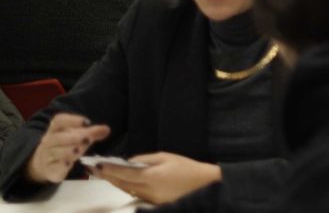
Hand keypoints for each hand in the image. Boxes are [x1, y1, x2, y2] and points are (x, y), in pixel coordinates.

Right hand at [24, 114, 110, 183]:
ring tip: (79, 150)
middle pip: (56, 138)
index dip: (72, 120)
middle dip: (72, 138)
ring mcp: (47, 156)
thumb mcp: (78, 136)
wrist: (45, 162)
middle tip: (87, 138)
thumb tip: (107, 129)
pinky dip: (61, 166)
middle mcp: (49, 142)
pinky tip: (69, 164)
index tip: (87, 122)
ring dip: (67, 151)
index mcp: (55, 129)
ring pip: (55, 153)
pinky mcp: (50, 170)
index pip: (59, 120)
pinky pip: (54, 167)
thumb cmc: (66, 144)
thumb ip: (93, 132)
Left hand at [92, 152, 220, 204]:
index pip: (125, 174)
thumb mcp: (166, 157)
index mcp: (152, 176)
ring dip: (115, 182)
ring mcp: (150, 199)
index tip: (97, 165)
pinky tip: (119, 182)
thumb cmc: (186, 167)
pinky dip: (126, 187)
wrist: (202, 183)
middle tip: (93, 170)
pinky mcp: (153, 204)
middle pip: (122, 184)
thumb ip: (145, 159)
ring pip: (127, 190)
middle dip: (108, 176)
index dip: (110, 170)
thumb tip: (128, 162)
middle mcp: (148, 190)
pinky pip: (135, 194)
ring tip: (102, 174)